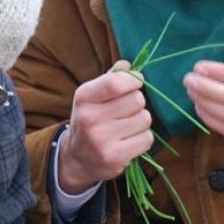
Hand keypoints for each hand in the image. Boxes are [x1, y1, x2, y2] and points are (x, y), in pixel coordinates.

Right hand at [58, 60, 152, 193]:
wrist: (77, 159)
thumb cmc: (90, 120)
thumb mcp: (91, 97)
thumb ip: (110, 79)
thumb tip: (128, 65)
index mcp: (84, 97)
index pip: (115, 83)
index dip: (133, 79)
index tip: (136, 81)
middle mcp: (90, 118)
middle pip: (137, 100)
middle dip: (137, 103)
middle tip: (127, 110)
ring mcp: (101, 139)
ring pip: (145, 119)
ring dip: (141, 121)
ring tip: (127, 126)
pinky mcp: (114, 157)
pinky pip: (147, 138)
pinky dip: (143, 138)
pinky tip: (129, 140)